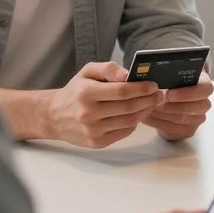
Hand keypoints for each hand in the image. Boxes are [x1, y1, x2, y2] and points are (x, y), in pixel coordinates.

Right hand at [45, 61, 160, 147]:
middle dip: (149, 100)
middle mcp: (88, 114)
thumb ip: (108, 68)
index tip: (153, 85)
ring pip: (129, 121)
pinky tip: (137, 114)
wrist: (54, 116)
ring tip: (152, 103)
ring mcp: (92, 131)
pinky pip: (124, 132)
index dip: (142, 88)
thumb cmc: (75, 91)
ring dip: (145, 112)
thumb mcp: (87, 72)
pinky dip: (134, 123)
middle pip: (129, 107)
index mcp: (86, 93)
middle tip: (159, 95)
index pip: (122, 91)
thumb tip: (127, 74)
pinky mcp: (97, 143)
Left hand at [144, 71, 213, 140]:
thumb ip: (171, 76)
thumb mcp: (175, 76)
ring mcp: (198, 118)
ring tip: (149, 108)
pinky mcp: (189, 130)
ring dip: (163, 114)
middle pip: (194, 107)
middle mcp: (204, 103)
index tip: (169, 94)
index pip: (204, 90)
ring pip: (182, 118)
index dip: (186, 94)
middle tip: (156, 103)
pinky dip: (159, 123)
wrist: (174, 100)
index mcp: (204, 85)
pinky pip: (174, 129)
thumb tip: (156, 77)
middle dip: (172, 106)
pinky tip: (148, 117)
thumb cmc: (174, 85)